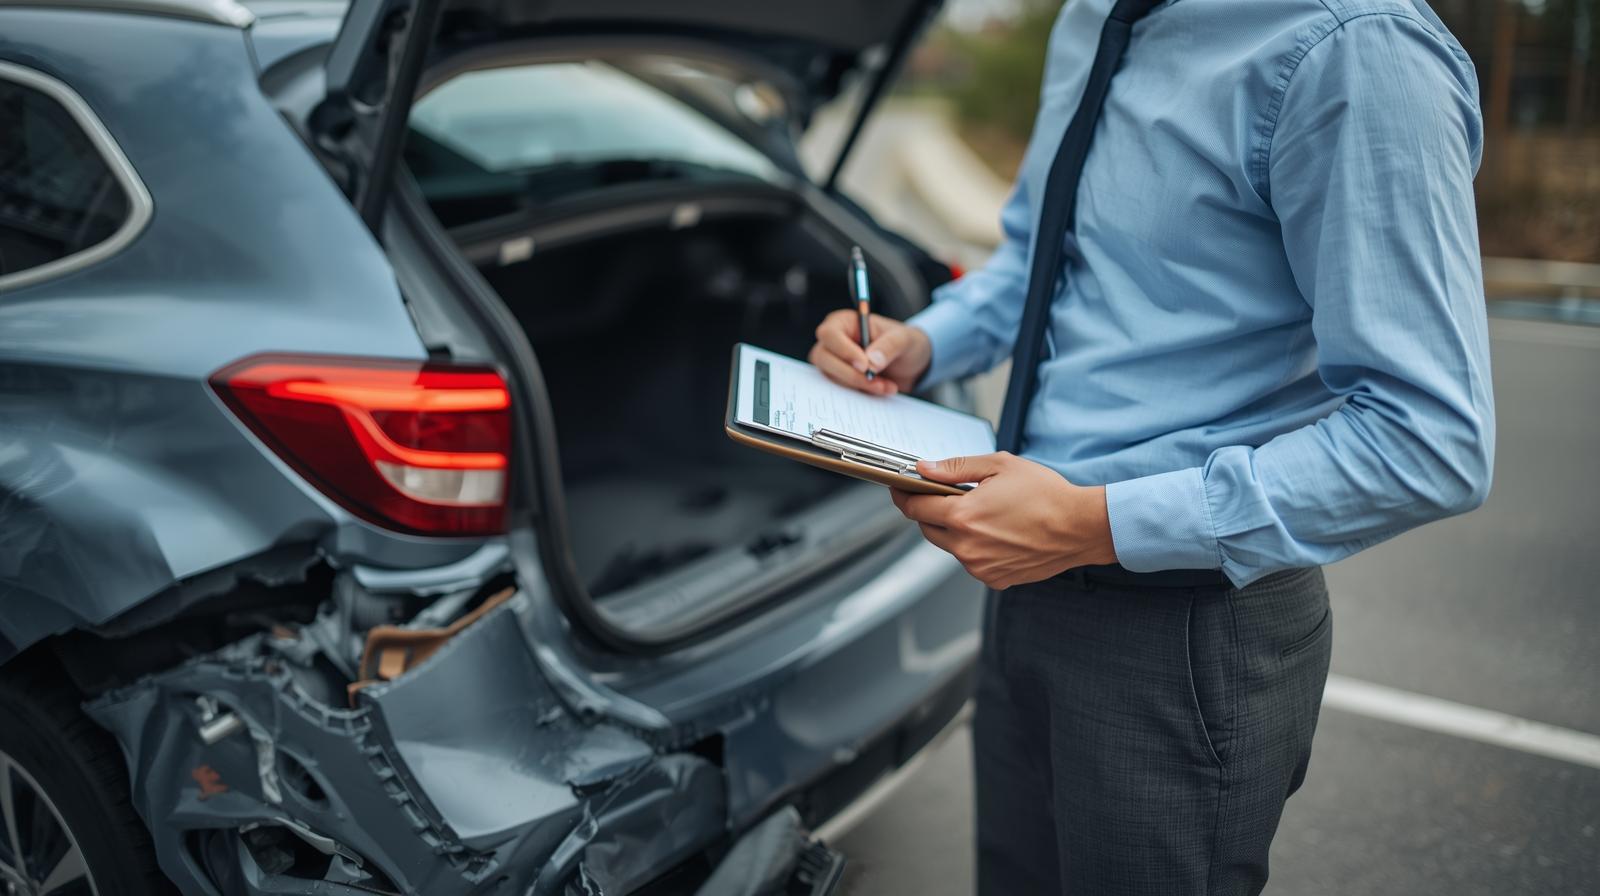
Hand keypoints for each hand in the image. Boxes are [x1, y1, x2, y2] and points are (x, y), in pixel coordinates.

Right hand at [809, 310, 931, 396]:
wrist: (910, 366)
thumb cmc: (904, 343)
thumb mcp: (904, 339)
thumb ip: (890, 346)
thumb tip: (872, 362)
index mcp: (844, 323)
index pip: (829, 334)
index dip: (844, 351)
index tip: (865, 366)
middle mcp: (833, 342)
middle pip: (823, 358)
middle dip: (851, 374)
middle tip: (876, 381)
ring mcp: (833, 363)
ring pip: (830, 378)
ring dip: (859, 385)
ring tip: (886, 386)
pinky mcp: (839, 381)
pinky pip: (839, 391)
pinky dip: (861, 394)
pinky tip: (882, 390)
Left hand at [890, 452, 1116, 589]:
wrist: (1081, 528)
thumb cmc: (1046, 494)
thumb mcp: (999, 466)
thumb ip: (955, 468)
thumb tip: (924, 469)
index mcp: (963, 517)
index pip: (914, 508)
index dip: (903, 496)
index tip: (900, 488)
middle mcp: (966, 548)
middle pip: (927, 530)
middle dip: (928, 511)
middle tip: (941, 495)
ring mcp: (979, 567)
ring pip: (950, 546)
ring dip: (954, 530)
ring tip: (980, 512)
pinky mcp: (994, 579)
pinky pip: (971, 561)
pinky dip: (974, 546)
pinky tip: (996, 531)